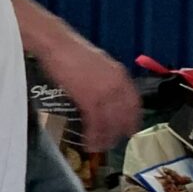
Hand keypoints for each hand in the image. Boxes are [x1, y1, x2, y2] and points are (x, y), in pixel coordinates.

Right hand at [39, 32, 140, 153]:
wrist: (57, 44)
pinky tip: (88, 142)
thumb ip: (106, 80)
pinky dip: (93, 136)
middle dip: (118, 133)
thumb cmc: (72, 52)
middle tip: (112, 143)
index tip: (129, 130)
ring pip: (110, 123)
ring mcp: (105, 93)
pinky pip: (95, 124)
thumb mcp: (98, 64)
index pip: (134, 103)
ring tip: (99, 147)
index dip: (133, 120)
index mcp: (121, 75)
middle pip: (124, 117)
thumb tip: (106, 95)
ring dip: (105, 138)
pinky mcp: (89, 99)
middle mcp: (117, 85)